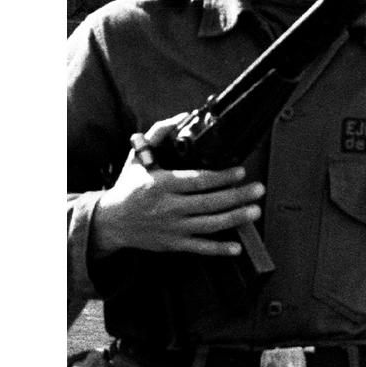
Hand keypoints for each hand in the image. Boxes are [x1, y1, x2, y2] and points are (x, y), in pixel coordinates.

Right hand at [88, 115, 265, 258]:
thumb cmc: (127, 188)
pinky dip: (218, 249)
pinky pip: (198, 247)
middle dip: (236, 196)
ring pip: (208, 225)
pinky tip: (236, 248)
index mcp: (161, 185)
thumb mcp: (138, 158)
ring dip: (234, 218)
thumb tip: (181, 117)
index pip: (196, 181)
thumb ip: (158, 134)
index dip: (221, 177)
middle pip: (208, 203)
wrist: (107, 223)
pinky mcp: (171, 244)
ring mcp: (171, 228)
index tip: (240, 172)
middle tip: (258, 190)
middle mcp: (167, 207)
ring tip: (254, 211)